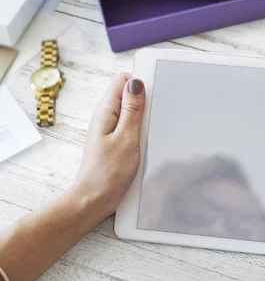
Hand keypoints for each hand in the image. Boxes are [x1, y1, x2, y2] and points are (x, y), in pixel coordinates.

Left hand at [70, 74, 145, 219]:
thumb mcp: (127, 137)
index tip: (152, 98)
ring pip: (131, 111)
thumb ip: (133, 109)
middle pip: (128, 95)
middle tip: (151, 120)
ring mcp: (109, 129)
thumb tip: (136, 83)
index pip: (123, 81)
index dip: (140, 84)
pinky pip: (131, 126)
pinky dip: (141, 130)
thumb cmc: (109, 173)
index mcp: (106, 111)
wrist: (95, 200)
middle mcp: (106, 117)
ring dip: (144, 118)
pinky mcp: (115, 140)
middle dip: (144, 102)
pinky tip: (145, 142)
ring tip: (147, 135)